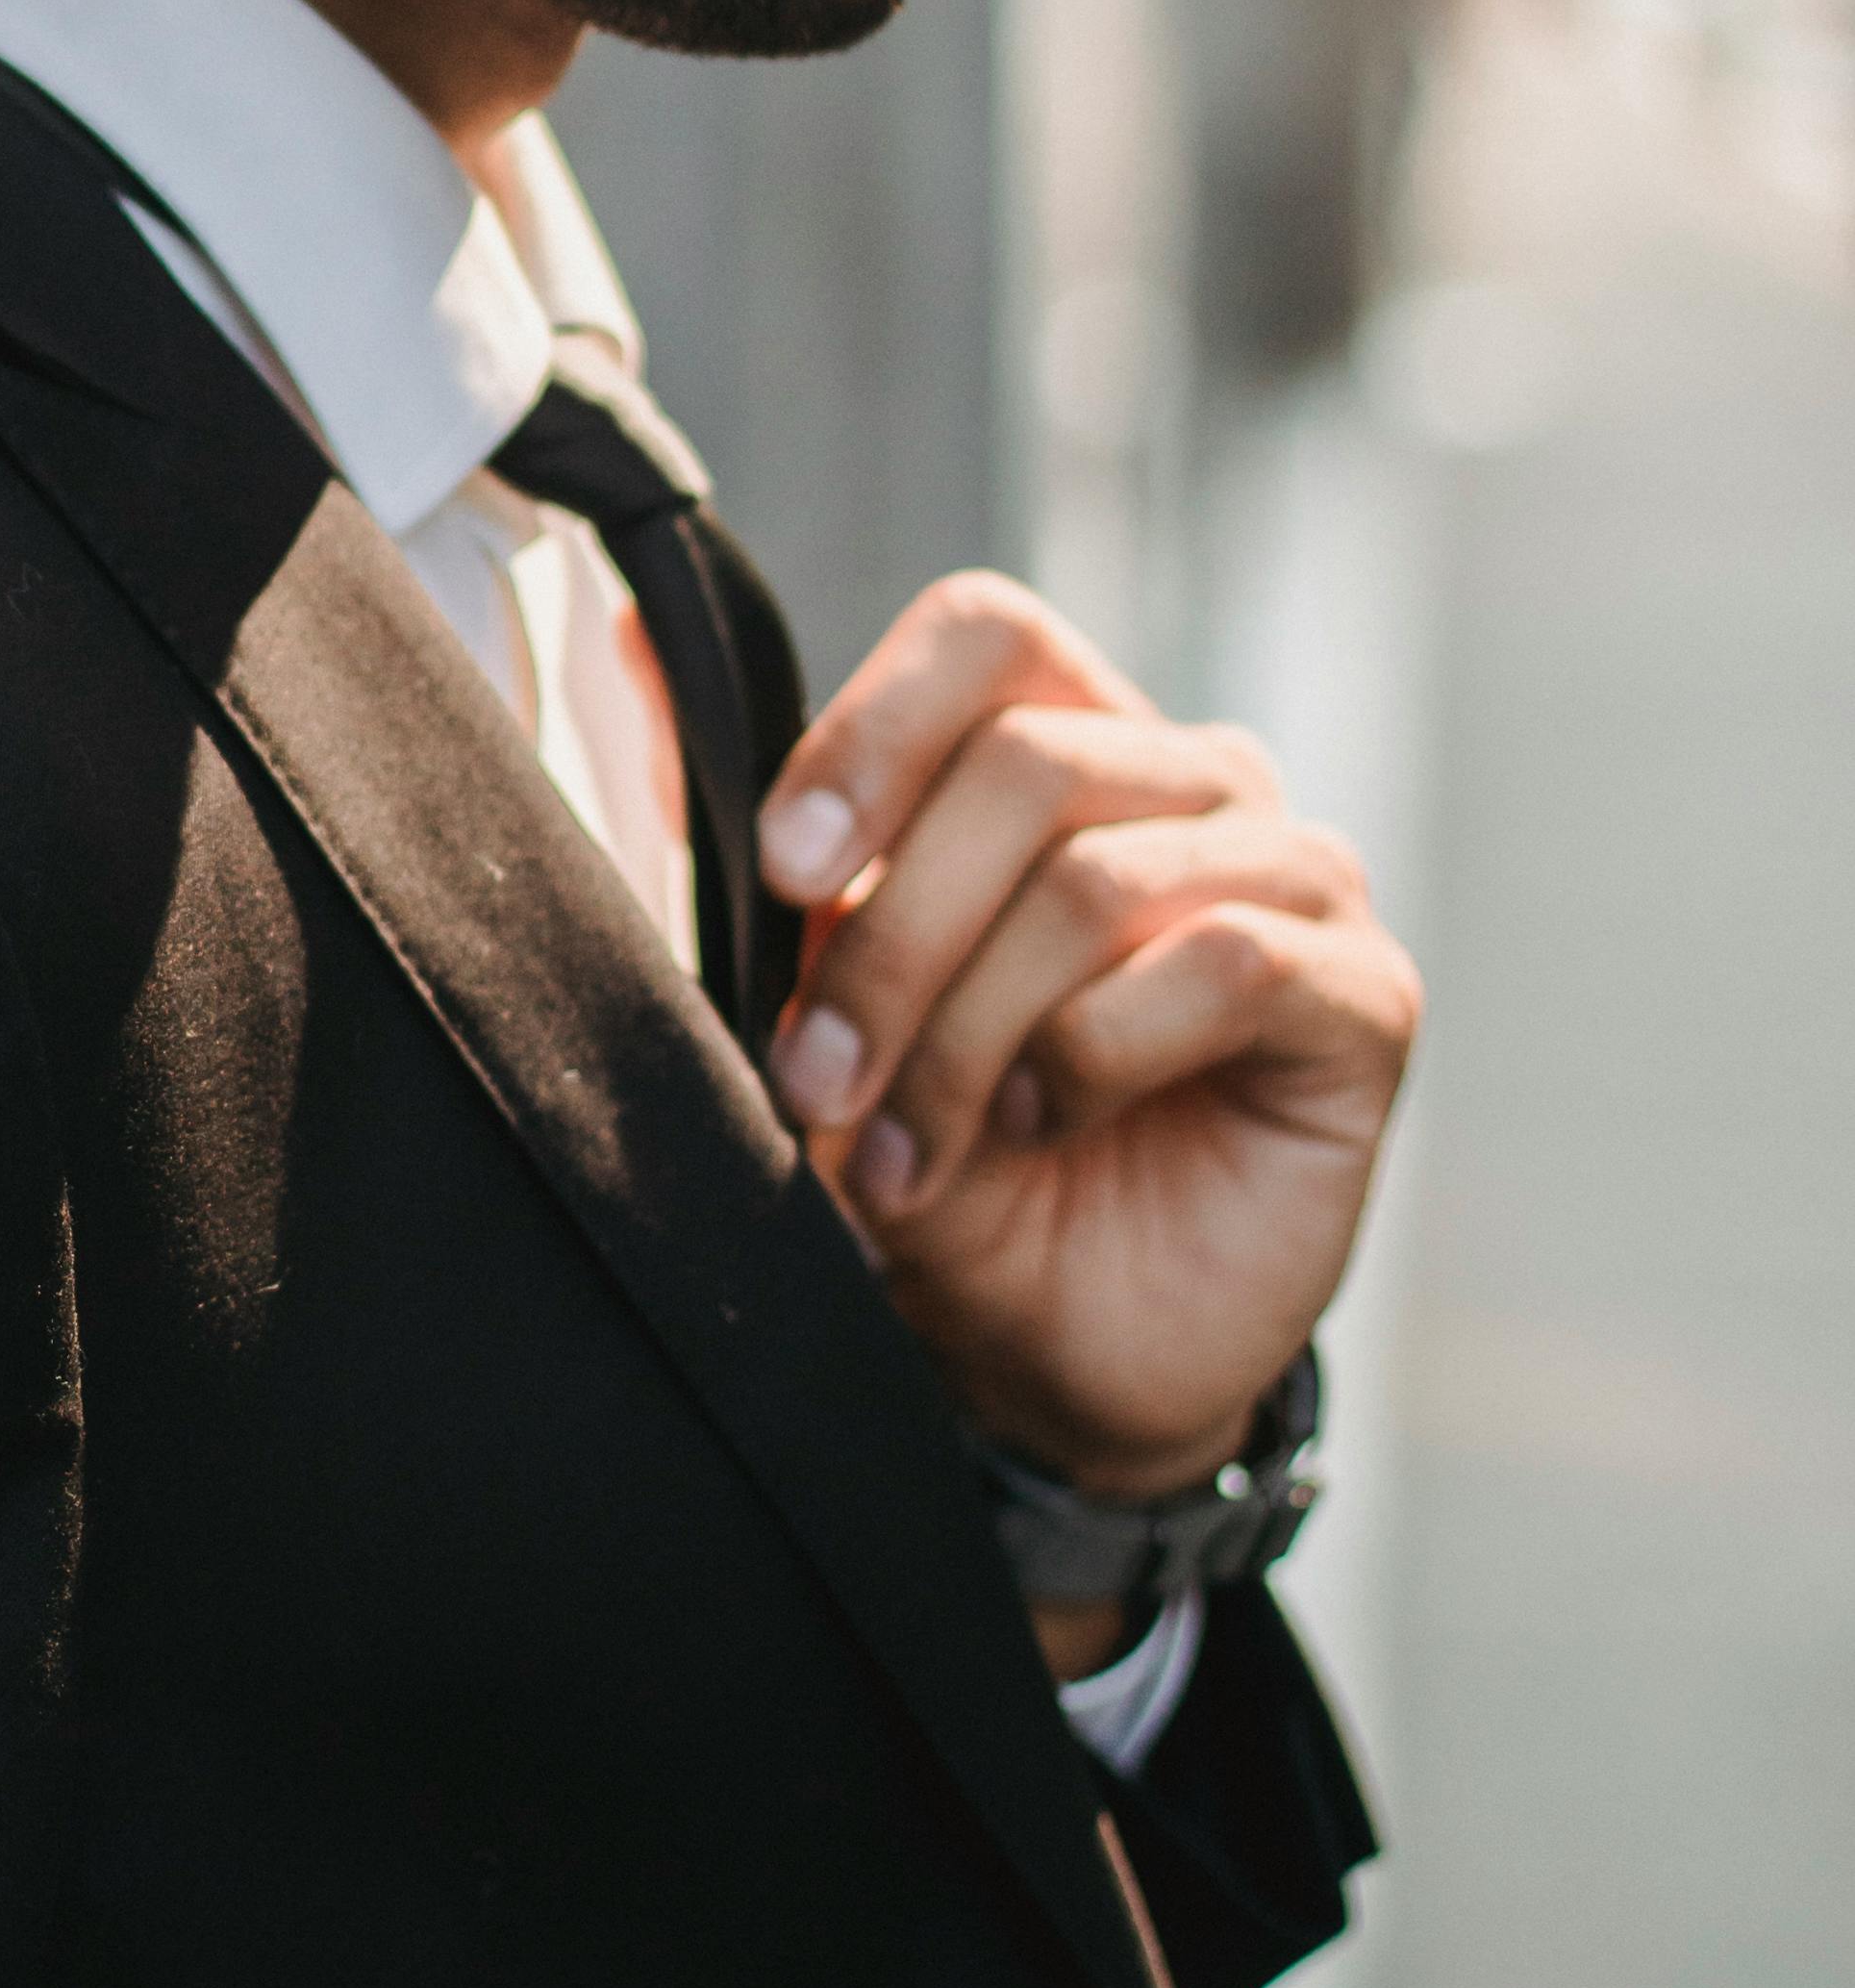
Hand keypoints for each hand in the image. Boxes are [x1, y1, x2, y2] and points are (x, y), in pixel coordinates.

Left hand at [755, 574, 1418, 1499]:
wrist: (1060, 1354)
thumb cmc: (950, 1161)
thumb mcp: (831, 1000)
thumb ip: (777, 851)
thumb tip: (622, 651)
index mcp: (1074, 743)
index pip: (988, 633)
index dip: (872, 732)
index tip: (782, 871)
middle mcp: (1197, 783)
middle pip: (1024, 766)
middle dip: (890, 942)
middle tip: (813, 1082)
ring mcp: (1299, 878)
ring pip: (1099, 879)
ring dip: (966, 1029)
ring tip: (903, 1149)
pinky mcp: (1363, 995)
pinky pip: (1219, 962)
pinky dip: (1088, 1055)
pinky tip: (1039, 1126)